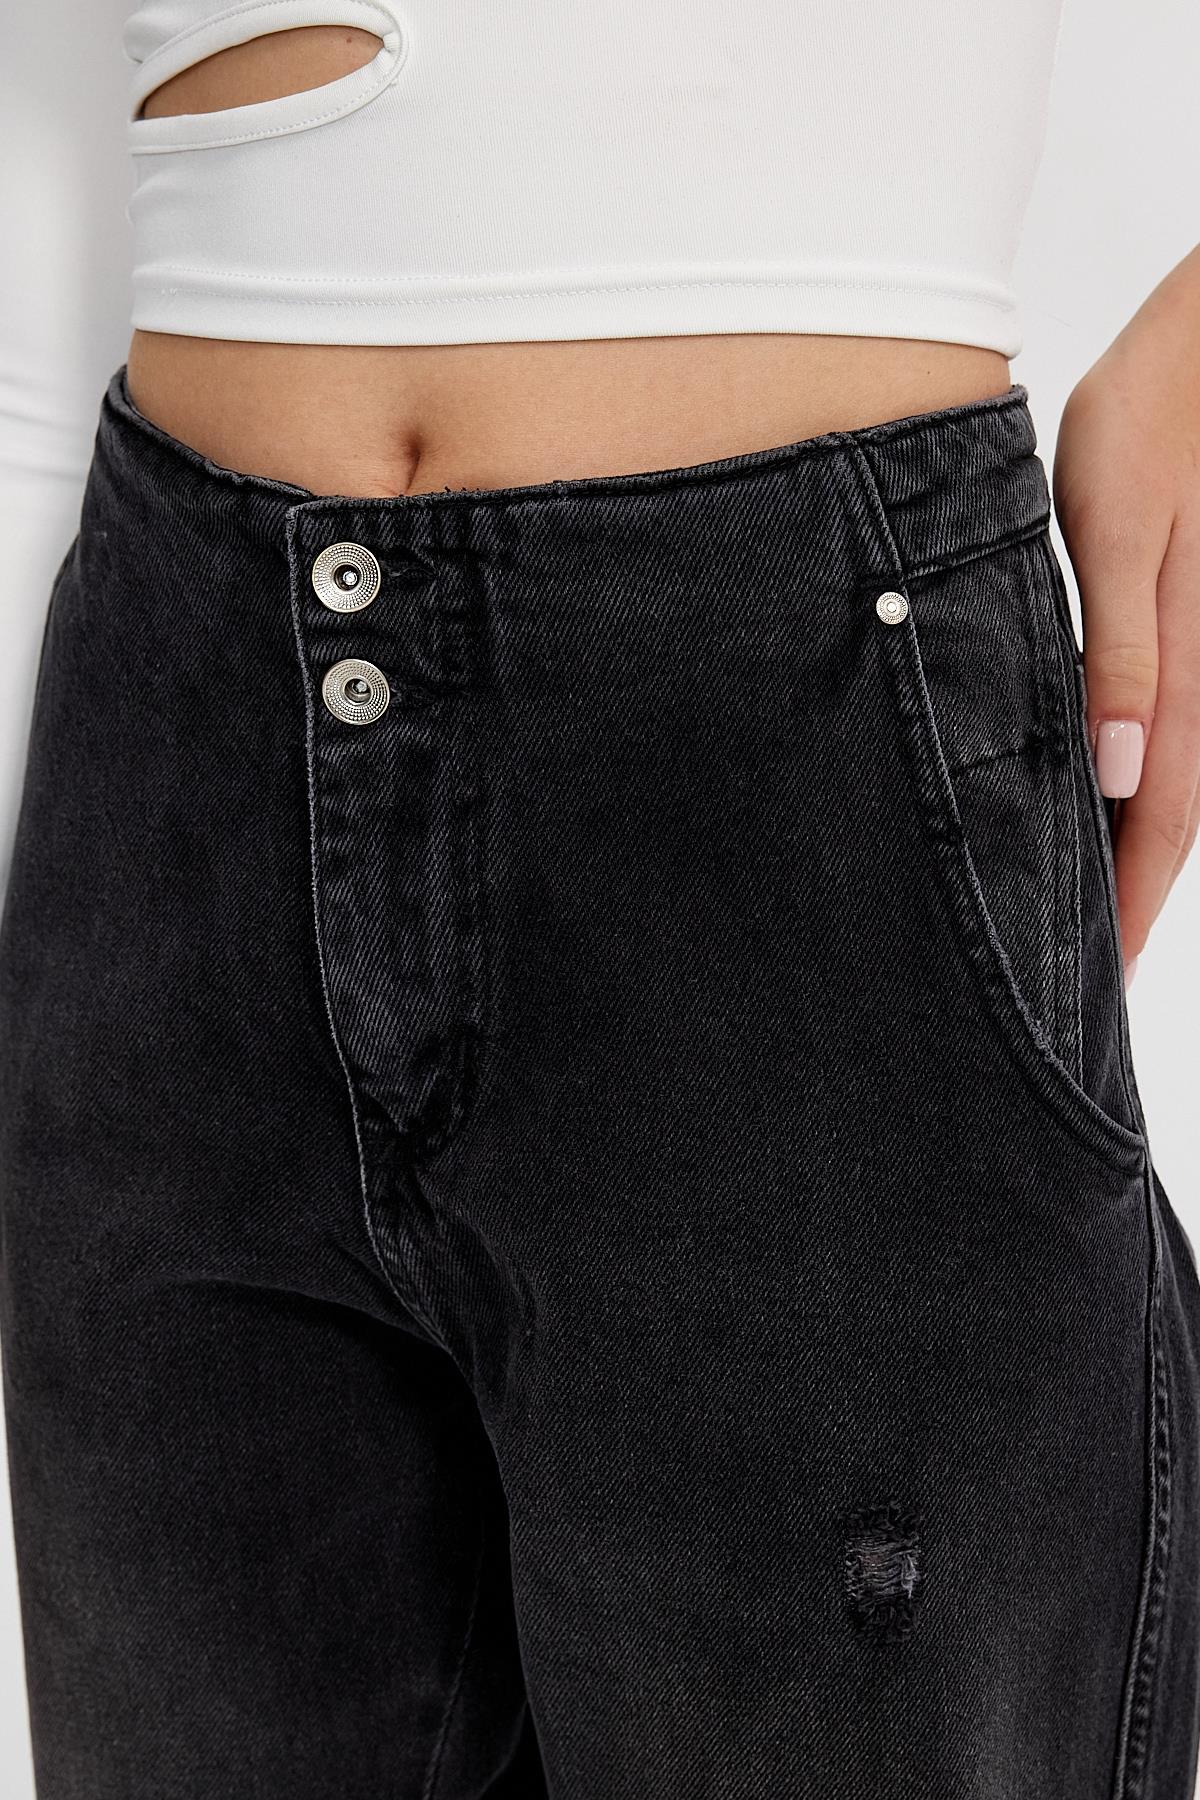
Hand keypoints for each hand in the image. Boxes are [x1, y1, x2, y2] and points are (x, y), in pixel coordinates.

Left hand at [1052, 243, 1199, 973]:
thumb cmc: (1158, 413)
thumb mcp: (1118, 528)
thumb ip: (1117, 650)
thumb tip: (1125, 775)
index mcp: (1183, 668)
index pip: (1162, 821)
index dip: (1128, 907)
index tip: (1095, 987)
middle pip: (1174, 815)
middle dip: (1133, 898)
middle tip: (1087, 979)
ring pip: (1178, 776)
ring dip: (1143, 848)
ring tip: (1096, 910)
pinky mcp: (1194, 621)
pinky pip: (1173, 721)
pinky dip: (1150, 782)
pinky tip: (1117, 796)